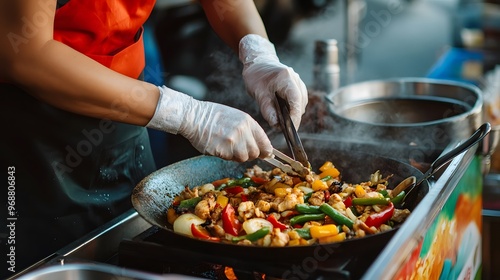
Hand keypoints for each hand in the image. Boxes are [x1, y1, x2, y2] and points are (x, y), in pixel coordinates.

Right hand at [146, 86, 272, 161]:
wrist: (193, 116)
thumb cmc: (213, 115)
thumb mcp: (236, 117)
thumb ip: (249, 130)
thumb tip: (261, 146)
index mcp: (248, 122)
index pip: (265, 142)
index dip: (266, 151)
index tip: (266, 154)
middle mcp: (242, 131)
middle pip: (255, 153)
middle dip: (249, 154)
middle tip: (239, 149)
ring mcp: (232, 142)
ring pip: (243, 158)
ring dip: (237, 156)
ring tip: (227, 146)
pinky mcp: (222, 150)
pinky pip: (230, 159)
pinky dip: (226, 156)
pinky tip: (219, 146)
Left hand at [239, 34, 307, 128]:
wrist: (259, 61)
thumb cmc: (256, 76)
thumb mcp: (258, 93)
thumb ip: (267, 109)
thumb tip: (276, 125)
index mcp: (286, 78)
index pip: (295, 100)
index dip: (295, 116)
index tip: (291, 129)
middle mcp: (296, 79)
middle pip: (300, 103)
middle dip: (294, 118)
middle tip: (284, 130)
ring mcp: (298, 82)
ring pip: (301, 103)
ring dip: (294, 114)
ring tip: (284, 124)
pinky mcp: (297, 86)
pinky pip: (299, 100)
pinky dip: (294, 109)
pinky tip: (286, 115)